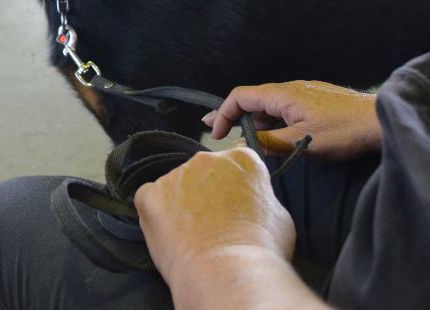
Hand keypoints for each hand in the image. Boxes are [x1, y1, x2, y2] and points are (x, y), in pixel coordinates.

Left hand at [135, 148, 294, 288]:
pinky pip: (149, 199)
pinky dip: (156, 214)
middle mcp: (206, 159)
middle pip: (203, 172)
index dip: (235, 187)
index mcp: (241, 159)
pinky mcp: (150, 195)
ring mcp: (175, 176)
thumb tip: (251, 202)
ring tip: (194, 236)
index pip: (236, 163)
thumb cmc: (259, 248)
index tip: (235, 205)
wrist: (227, 269)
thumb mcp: (279, 216)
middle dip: (207, 193)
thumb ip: (260, 197)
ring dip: (181, 204)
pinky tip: (172, 234)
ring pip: (176, 186)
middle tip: (214, 224)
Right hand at [204, 81, 380, 160]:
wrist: (381, 120)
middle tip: (215, 130)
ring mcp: (305, 94)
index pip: (241, 97)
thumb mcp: (303, 142)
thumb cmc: (344, 131)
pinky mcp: (317, 101)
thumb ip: (271, 143)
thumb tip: (244, 146)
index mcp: (282, 95)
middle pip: (253, 99)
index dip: (224, 114)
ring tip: (242, 138)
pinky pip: (285, 108)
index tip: (217, 135)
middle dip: (232, 115)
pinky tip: (273, 135)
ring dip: (253, 121)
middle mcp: (290, 89)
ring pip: (270, 106)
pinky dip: (271, 121)